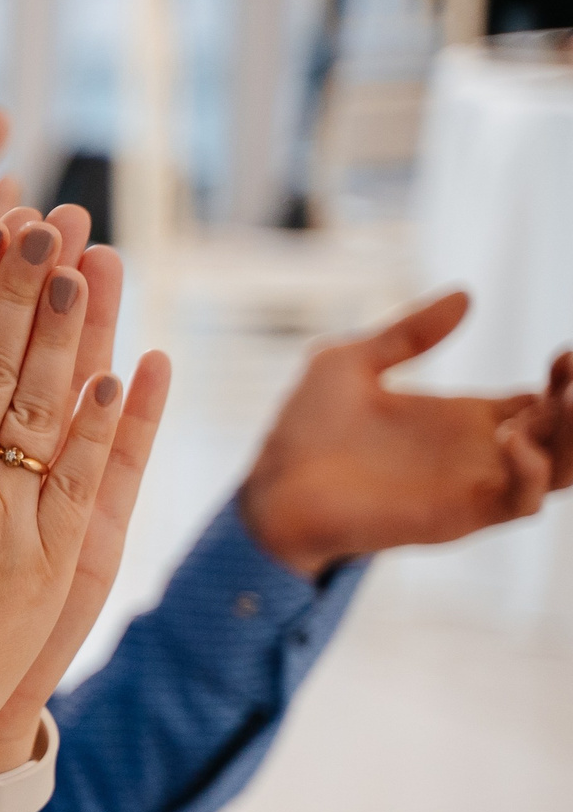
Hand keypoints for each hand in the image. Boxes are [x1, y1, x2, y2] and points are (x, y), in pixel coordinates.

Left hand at [239, 292, 572, 578]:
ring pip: (560, 471)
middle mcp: (476, 454)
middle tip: (571, 371)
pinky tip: (514, 437)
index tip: (563, 353)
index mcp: (461, 419)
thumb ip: (409, 334)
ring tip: (568, 397)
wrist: (269, 487)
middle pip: (563, 435)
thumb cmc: (303, 431)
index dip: (565, 379)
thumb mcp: (352, 361)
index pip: (542, 401)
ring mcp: (471, 487)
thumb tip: (467, 294)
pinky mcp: (457, 517)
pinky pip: (520, 503)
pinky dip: (531, 471)